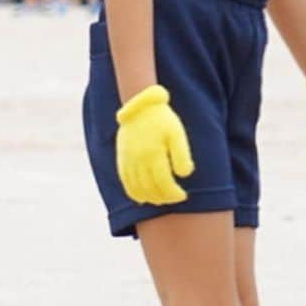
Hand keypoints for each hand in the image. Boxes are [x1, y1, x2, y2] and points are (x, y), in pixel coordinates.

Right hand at [116, 84, 194, 204]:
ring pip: (137, 188)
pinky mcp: (122, 159)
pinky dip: (134, 193)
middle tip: (175, 198)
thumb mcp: (177, 133)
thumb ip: (181, 155)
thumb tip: (184, 175)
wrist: (140, 106)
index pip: (164, 183)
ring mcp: (127, 160)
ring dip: (150, 198)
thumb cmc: (163, 120)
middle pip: (150, 189)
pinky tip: (142, 198)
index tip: (183, 195)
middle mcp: (138, 160)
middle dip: (164, 198)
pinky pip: (125, 182)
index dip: (174, 193)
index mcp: (153, 153)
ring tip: (162, 199)